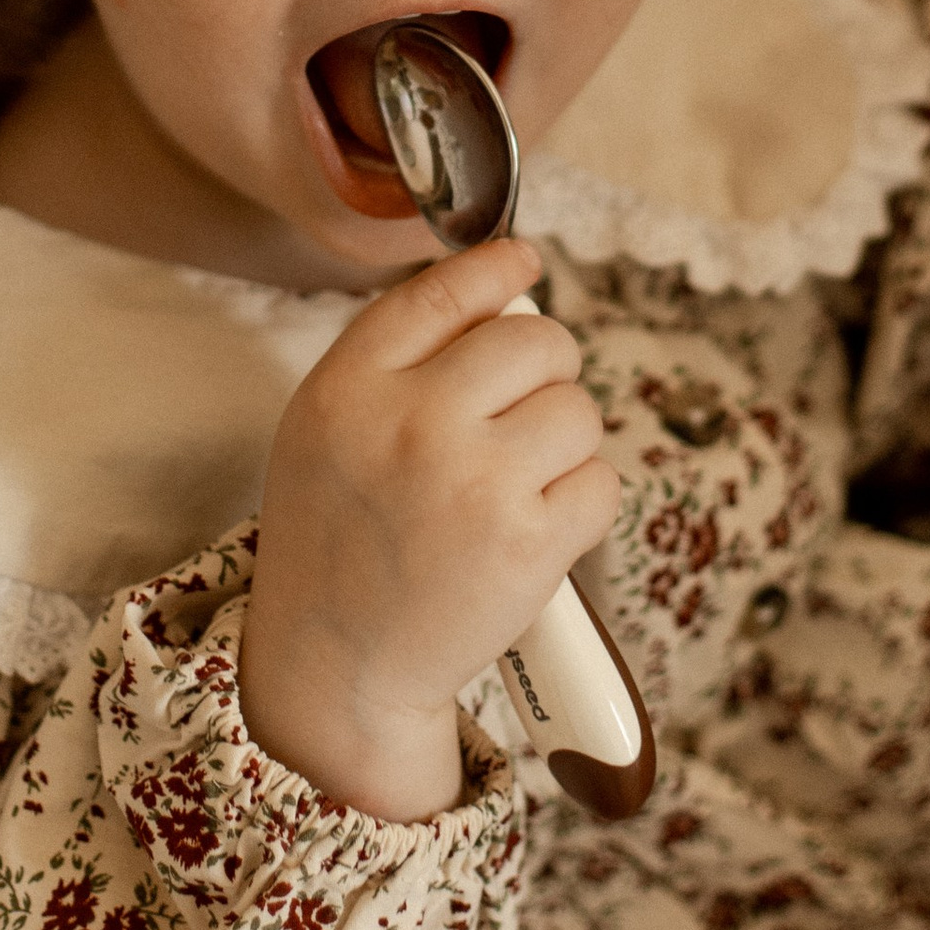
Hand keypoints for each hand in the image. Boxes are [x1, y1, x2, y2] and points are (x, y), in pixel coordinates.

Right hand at [240, 233, 615, 823]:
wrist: (338, 667)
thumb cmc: (339, 539)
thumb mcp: (326, 427)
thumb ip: (396, 356)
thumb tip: (504, 282)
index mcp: (350, 388)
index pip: (443, 292)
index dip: (498, 269)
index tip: (525, 262)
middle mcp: (411, 424)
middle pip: (535, 341)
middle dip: (546, 370)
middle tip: (521, 416)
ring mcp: (474, 483)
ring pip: (579, 410)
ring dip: (565, 443)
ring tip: (517, 485)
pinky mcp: (528, 544)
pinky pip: (602, 481)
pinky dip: (584, 502)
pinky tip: (538, 528)